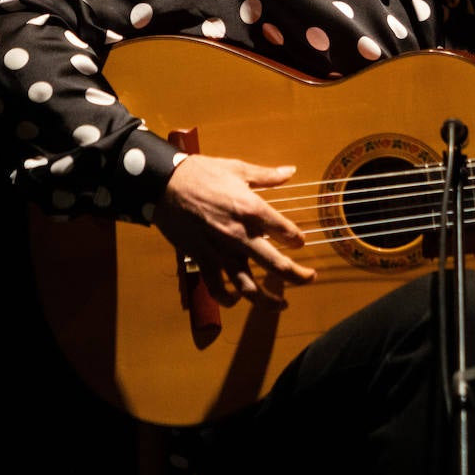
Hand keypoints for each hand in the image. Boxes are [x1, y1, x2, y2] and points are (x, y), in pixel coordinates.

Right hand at [153, 153, 316, 309]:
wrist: (164, 184)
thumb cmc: (202, 173)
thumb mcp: (238, 169)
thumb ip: (267, 176)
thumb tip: (291, 171)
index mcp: (253, 210)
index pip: (287, 232)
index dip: (298, 239)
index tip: (300, 242)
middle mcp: (241, 235)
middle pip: (277, 265)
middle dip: (298, 276)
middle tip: (309, 278)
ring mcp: (221, 252)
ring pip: (249, 287)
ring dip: (268, 300)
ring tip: (281, 304)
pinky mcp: (202, 260)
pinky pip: (217, 288)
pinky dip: (227, 299)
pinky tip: (237, 300)